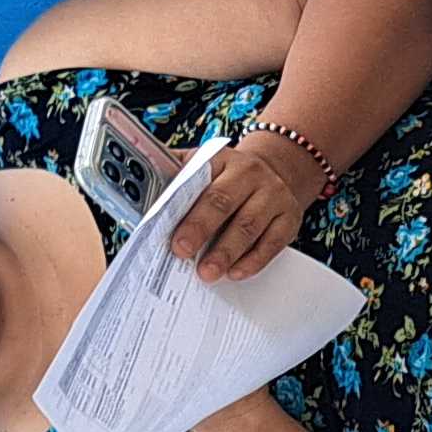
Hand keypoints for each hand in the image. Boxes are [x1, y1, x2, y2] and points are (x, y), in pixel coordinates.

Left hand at [170, 133, 326, 279]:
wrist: (277, 171)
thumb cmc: (229, 177)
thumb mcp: (204, 165)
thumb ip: (177, 177)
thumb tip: (141, 194)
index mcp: (222, 159)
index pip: (199, 182)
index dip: (183, 208)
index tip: (169, 232)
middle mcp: (250, 174)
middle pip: (223, 202)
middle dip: (201, 229)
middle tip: (183, 253)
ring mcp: (274, 195)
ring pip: (249, 226)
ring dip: (226, 252)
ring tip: (208, 272)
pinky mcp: (290, 218)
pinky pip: (272, 242)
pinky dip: (253, 260)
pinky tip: (235, 272)